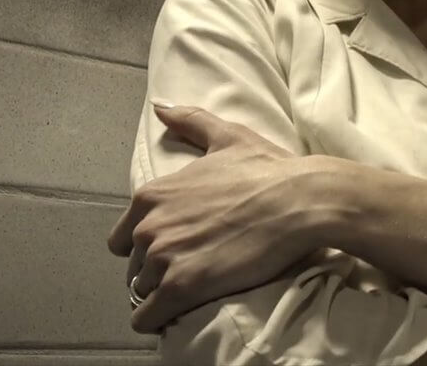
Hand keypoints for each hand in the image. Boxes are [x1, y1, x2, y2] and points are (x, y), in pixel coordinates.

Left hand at [106, 103, 351, 333]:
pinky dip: (156, 319)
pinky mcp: (181, 287)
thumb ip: (190, 121)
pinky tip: (172, 316)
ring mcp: (164, 258)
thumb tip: (161, 106)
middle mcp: (149, 226)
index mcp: (153, 194)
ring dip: (161, 293)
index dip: (149, 244)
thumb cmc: (268, 169)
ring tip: (192, 290)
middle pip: (135, 265)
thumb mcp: (228, 136)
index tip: (176, 247)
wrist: (301, 200)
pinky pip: (147, 316)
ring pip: (142, 290)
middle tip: (191, 268)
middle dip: (157, 269)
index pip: (125, 236)